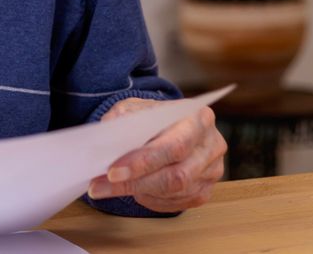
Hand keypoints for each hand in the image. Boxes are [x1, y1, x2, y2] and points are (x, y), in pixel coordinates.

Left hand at [87, 98, 226, 212]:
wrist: (169, 125)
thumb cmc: (152, 117)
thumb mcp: (134, 107)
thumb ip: (121, 119)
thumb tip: (106, 138)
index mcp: (198, 118)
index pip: (175, 146)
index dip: (144, 162)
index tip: (113, 172)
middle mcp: (211, 145)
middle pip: (177, 175)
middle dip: (135, 183)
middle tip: (100, 186)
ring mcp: (212, 171)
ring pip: (175, 192)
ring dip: (138, 192)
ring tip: (108, 187)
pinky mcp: (205, 190)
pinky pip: (177, 204)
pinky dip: (150, 199)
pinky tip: (134, 190)